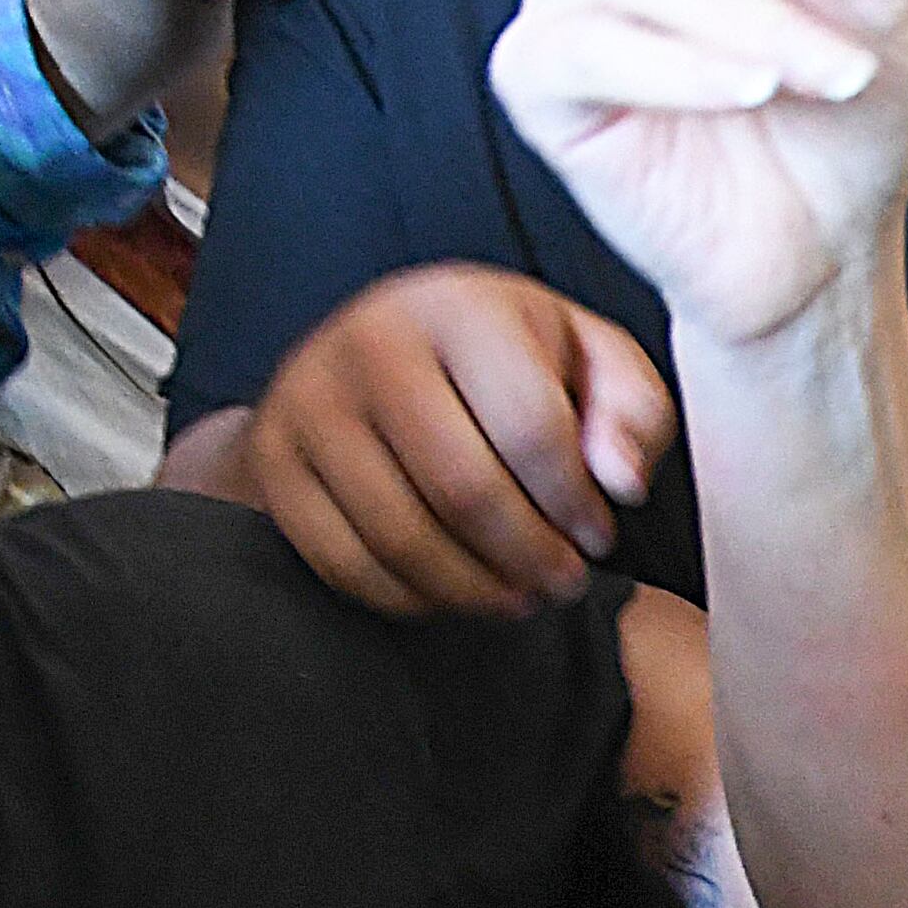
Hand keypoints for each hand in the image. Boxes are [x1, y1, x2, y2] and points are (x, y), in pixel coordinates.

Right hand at [220, 262, 678, 617]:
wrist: (376, 347)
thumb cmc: (506, 360)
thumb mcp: (591, 359)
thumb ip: (631, 410)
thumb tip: (619, 481)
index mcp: (460, 308)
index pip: (530, 428)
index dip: (576, 504)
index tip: (598, 536)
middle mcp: (372, 345)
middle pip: (463, 490)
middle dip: (530, 557)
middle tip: (563, 583)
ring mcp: (311, 403)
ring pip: (401, 536)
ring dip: (475, 589)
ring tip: (518, 595)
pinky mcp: (276, 459)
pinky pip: (345, 561)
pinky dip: (410, 598)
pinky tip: (454, 592)